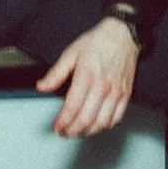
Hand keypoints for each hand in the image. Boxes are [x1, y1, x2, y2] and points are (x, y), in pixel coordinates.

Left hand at [36, 18, 138, 137]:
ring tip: (78, 132)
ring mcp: (116, 92)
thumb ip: (56, 73)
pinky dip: (105, 126)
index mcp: (86, 75)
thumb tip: (41, 87)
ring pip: (102, 123)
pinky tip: (95, 125)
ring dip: (88, 132)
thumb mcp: (71, 53)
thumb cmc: (97, 42)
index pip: (72, 106)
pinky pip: (116, 118)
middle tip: (64, 133)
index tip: (57, 127)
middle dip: (73, 130)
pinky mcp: (126, 94)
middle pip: (86, 119)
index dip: (63, 121)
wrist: (122, 35)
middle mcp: (102, 86)